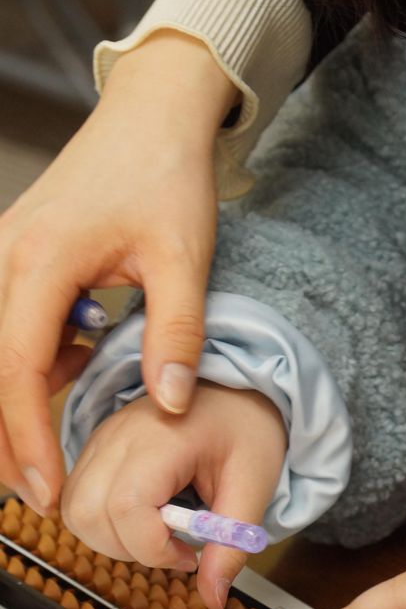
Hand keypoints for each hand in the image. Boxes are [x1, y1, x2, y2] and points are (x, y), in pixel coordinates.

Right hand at [0, 31, 234, 514]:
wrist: (152, 115)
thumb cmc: (166, 177)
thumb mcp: (185, 258)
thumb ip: (176, 332)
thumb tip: (168, 404)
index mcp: (43, 260)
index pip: (20, 366)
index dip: (29, 435)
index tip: (48, 488)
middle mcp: (5, 255)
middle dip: (3, 436)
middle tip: (35, 493)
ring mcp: (1, 251)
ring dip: (7, 404)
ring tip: (44, 453)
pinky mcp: (13, 253)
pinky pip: (2, 322)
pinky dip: (25, 361)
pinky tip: (72, 366)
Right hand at [61, 382, 286, 608]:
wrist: (236, 391)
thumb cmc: (247, 430)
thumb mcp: (254, 486)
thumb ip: (232, 544)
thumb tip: (212, 599)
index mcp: (163, 436)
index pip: (125, 507)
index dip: (152, 548)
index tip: (189, 555)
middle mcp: (119, 434)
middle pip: (86, 512)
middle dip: (127, 549)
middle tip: (172, 545)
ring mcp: (101, 438)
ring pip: (73, 509)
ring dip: (110, 539)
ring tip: (158, 532)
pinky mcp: (95, 447)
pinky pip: (76, 497)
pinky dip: (101, 522)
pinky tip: (142, 518)